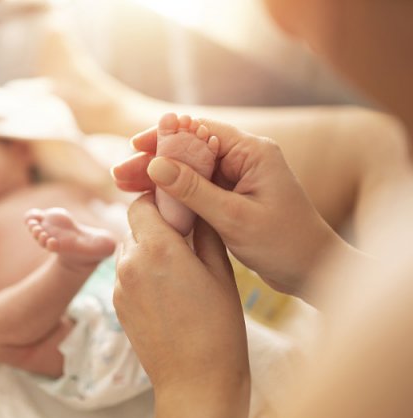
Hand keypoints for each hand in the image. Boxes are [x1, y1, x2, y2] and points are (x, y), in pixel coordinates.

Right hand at [113, 119, 340, 297]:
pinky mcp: (233, 196)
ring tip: (124, 185)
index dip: (164, 136)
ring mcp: (239, 178)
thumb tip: (156, 165)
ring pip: (190, 170)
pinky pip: (197, 188)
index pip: (200, 131)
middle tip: (119, 174)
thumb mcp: (235, 217)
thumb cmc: (285, 243)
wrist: (314, 270)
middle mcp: (245, 158)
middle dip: (154, 160)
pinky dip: (173, 193)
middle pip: (190, 150)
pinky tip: (149, 199)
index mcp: (252, 152)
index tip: (135, 146)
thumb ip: (194, 190)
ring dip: (159, 177)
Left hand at [114, 193, 249, 417]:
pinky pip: (125, 274)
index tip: (177, 209)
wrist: (196, 381)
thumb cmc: (218, 328)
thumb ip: (204, 233)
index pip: (140, 203)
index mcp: (158, 248)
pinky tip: (166, 293)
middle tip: (183, 240)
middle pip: (133, 226)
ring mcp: (119, 285)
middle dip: (155, 227)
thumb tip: (197, 209)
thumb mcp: (221, 272)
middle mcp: (130, 263)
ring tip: (176, 270)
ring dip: (147, 250)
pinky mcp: (117, 304)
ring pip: (128, 250)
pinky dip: (141, 273)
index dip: (158, 202)